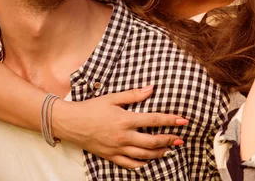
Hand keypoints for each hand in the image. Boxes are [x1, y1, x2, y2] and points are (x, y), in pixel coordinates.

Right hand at [52, 85, 187, 168]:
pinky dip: (142, 165)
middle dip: (169, 140)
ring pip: (144, 155)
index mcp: (125, 120)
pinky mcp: (111, 156)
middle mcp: (123, 136)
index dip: (170, 120)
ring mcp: (117, 149)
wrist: (70, 123)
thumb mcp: (112, 98)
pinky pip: (130, 164)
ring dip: (159, 153)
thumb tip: (151, 89)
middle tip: (180, 139)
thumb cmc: (91, 108)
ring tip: (169, 150)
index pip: (153, 120)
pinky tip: (149, 162)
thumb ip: (133, 94)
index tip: (183, 121)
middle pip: (152, 141)